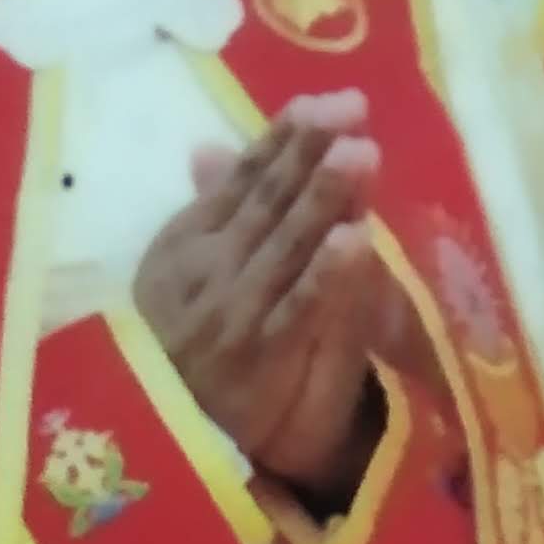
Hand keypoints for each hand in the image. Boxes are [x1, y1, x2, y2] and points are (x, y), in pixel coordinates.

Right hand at [133, 95, 412, 490]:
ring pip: (286, 247)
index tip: (325, 103)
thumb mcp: (196, 272)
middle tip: (351, 110)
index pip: (242, 180)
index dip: (284, 139)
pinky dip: (326, 275)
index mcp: (184, 244)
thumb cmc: (201, 345)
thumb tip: (210, 145)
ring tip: (360, 154)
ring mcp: (234, 316)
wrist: (183, 441)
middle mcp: (205, 273)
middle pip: (267, 204)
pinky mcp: (263, 360)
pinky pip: (299, 310)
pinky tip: (356, 239)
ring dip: (323, 199)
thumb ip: (215, 210)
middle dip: (310, 155)